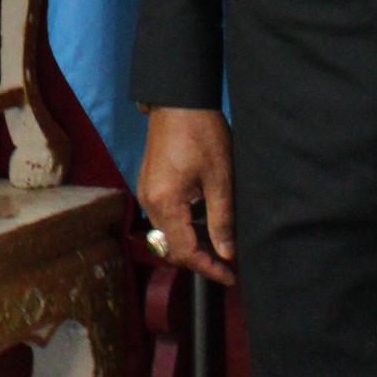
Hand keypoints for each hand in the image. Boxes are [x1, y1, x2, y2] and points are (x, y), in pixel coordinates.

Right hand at [138, 106, 237, 287]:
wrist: (178, 99)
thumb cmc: (201, 133)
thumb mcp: (219, 178)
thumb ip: (222, 219)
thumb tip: (227, 253)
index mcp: (165, 202)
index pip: (184, 251)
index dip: (208, 269)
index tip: (230, 277)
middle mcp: (149, 200)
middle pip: (171, 246)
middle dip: (199, 258)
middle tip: (228, 262)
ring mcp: (146, 189)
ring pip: (167, 232)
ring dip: (191, 242)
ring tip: (220, 242)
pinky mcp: (149, 181)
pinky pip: (164, 215)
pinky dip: (183, 225)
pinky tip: (204, 220)